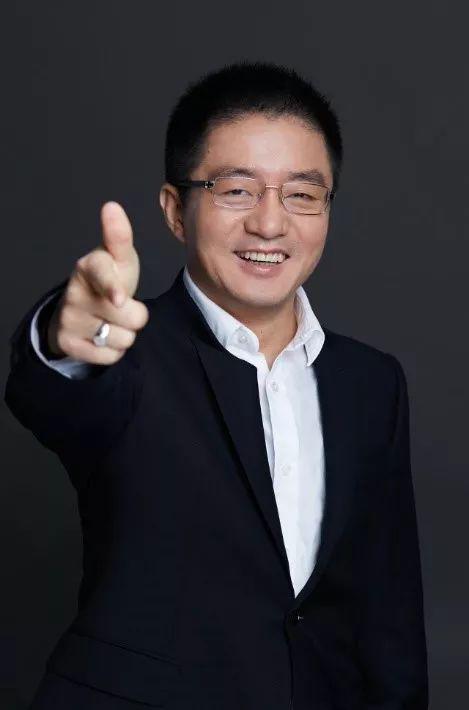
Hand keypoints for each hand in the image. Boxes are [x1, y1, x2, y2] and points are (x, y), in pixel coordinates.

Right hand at [47, 201, 148, 364]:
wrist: (81, 309)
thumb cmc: (109, 279)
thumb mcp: (119, 259)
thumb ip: (119, 237)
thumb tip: (111, 206)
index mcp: (88, 266)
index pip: (101, 274)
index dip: (112, 287)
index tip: (119, 298)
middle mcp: (74, 292)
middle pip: (131, 316)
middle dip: (135, 315)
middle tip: (122, 306)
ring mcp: (69, 318)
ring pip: (123, 339)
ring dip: (124, 334)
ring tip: (111, 321)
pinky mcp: (68, 343)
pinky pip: (110, 357)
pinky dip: (113, 351)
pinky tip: (103, 337)